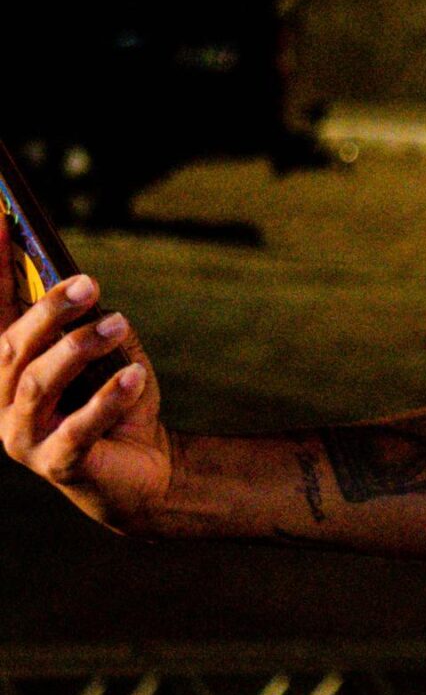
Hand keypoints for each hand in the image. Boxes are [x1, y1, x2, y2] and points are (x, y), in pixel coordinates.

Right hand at [0, 236, 171, 532]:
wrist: (143, 474)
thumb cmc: (117, 405)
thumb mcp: (111, 357)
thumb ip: (94, 326)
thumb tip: (89, 299)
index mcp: (9, 369)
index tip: (1, 220)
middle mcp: (3, 401)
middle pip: (12, 346)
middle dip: (47, 311)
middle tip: (88, 283)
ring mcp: (23, 435)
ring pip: (36, 383)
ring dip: (77, 348)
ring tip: (116, 324)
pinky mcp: (56, 464)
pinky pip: (77, 428)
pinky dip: (106, 399)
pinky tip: (133, 376)